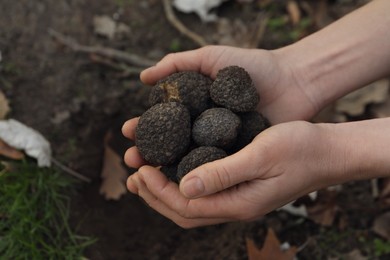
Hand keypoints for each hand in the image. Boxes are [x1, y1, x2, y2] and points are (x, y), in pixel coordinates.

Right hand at [123, 45, 319, 168]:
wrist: (294, 80)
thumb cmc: (253, 66)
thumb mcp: (212, 58)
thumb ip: (178, 63)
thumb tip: (142, 78)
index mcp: (196, 110)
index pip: (162, 123)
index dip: (143, 129)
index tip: (128, 133)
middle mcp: (204, 131)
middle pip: (170, 148)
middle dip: (148, 155)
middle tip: (132, 161)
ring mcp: (221, 148)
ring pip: (188, 166)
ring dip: (165, 174)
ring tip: (145, 177)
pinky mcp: (239, 160)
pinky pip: (215, 174)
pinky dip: (197, 181)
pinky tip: (181, 186)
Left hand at [124, 121, 344, 227]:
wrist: (327, 152)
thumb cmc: (300, 149)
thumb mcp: (261, 156)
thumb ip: (223, 174)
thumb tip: (183, 188)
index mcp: (239, 203)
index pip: (185, 206)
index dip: (158, 190)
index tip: (140, 168)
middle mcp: (235, 206)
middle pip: (184, 212)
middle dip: (154, 195)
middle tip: (133, 174)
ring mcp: (238, 199)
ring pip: (191, 204)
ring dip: (164, 191)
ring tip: (144, 173)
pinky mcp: (240, 187)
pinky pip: (203, 192)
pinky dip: (182, 183)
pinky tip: (175, 167)